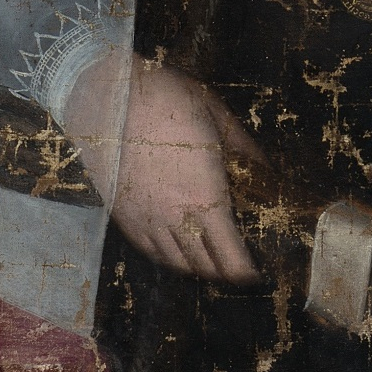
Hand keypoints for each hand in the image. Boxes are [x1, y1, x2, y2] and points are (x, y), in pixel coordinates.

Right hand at [67, 52, 262, 282]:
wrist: (105, 97)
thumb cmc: (166, 99)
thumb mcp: (216, 114)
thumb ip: (244, 148)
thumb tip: (267, 171)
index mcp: (204, 195)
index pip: (228, 254)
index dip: (244, 271)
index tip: (255, 274)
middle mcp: (175, 217)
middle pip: (204, 265)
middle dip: (224, 272)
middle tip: (238, 267)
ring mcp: (145, 220)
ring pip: (176, 263)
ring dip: (197, 267)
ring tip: (211, 262)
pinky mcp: (123, 216)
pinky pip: (150, 252)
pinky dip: (169, 259)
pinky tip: (177, 251)